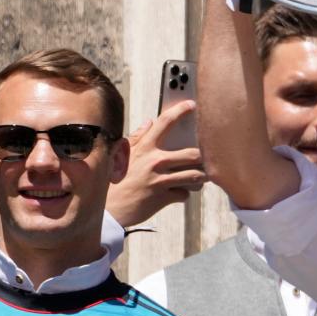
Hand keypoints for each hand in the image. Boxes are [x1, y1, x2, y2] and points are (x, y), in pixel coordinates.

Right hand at [106, 100, 206, 226]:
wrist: (109, 210)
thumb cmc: (116, 181)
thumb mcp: (122, 156)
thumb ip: (137, 138)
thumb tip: (149, 122)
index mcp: (145, 148)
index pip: (165, 122)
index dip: (180, 110)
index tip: (192, 105)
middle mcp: (155, 162)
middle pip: (192, 154)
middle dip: (203, 158)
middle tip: (207, 158)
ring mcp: (160, 180)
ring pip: (194, 176)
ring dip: (200, 177)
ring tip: (201, 177)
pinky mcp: (163, 198)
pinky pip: (184, 194)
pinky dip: (184, 193)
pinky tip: (180, 192)